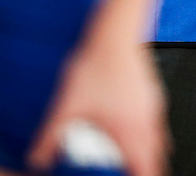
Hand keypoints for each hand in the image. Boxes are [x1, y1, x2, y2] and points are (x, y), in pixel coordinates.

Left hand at [27, 35, 167, 175]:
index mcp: (130, 130)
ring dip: (149, 151)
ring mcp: (152, 105)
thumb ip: (50, 136)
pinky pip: (155, 121)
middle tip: (135, 173)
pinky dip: (147, 132)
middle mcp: (147, 120)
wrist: (115, 34)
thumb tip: (36, 159)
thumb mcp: (67, 106)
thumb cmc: (97, 66)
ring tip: (134, 157)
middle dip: (148, 168)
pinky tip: (131, 127)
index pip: (146, 167)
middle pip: (158, 155)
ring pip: (159, 137)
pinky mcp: (151, 92)